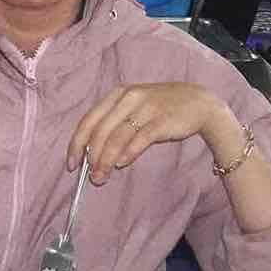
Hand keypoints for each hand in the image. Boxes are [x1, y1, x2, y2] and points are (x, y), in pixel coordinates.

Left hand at [67, 82, 239, 183]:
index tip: (72, 163)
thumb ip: (114, 123)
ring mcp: (145, 108)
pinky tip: (120, 164)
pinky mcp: (162, 120)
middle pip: (101, 131)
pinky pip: (140, 138)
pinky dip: (128, 152)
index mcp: (116, 94)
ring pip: (118, 137)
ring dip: (106, 160)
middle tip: (89, 176)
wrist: (199, 103)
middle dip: (92, 157)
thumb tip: (92, 152)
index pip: (88, 120)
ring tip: (102, 176)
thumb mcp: (133, 106)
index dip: (77, 143)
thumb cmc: (160, 108)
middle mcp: (127, 98)